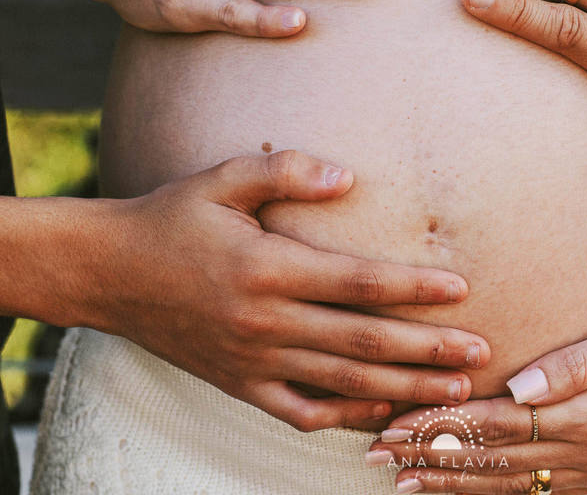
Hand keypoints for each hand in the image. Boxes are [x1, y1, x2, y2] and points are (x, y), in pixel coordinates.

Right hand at [76, 150, 488, 432]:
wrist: (105, 272)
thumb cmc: (170, 218)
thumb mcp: (220, 180)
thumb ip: (285, 171)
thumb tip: (348, 178)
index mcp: (266, 267)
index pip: (357, 282)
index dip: (413, 288)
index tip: (461, 289)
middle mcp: (265, 321)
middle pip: (363, 343)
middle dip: (428, 349)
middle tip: (481, 352)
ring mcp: (252, 360)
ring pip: (343, 384)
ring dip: (404, 388)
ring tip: (454, 389)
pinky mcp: (238, 384)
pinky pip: (301, 410)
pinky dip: (345, 416)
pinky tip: (383, 411)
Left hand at [365, 286, 586, 491]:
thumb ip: (580, 362)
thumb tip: (519, 385)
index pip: (499, 426)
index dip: (441, 428)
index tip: (391, 425)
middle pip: (498, 462)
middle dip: (433, 460)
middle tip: (376, 458)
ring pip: (518, 484)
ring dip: (458, 483)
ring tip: (407, 483)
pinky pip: (549, 490)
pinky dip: (503, 492)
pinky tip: (475, 492)